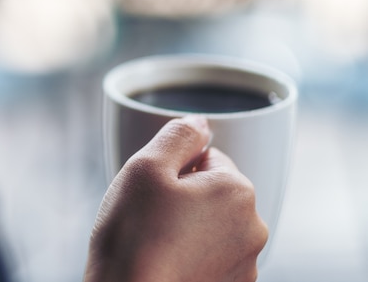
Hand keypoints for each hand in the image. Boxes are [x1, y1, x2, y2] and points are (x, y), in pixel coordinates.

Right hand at [84, 116, 267, 281]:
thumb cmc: (133, 235)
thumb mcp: (147, 166)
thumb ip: (179, 135)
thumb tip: (200, 123)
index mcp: (237, 190)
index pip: (207, 158)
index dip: (174, 169)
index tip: (155, 192)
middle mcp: (252, 227)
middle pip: (213, 191)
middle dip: (184, 196)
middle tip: (152, 215)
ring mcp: (245, 263)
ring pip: (211, 224)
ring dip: (187, 225)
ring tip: (157, 241)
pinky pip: (210, 254)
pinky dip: (190, 254)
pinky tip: (166, 261)